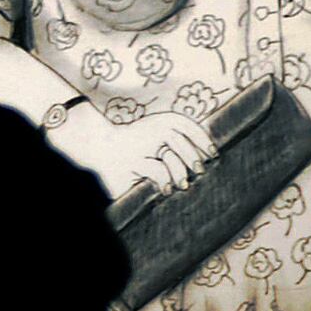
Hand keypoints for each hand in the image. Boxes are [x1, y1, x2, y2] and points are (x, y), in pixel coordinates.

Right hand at [47, 106, 213, 199]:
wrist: (97, 147)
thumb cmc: (130, 145)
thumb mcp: (153, 136)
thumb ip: (174, 142)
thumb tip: (204, 156)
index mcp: (159, 122)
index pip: (186, 125)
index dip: (202, 139)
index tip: (213, 154)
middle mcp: (151, 130)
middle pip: (180, 142)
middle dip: (192, 158)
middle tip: (199, 171)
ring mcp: (141, 147)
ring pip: (170, 158)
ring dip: (180, 173)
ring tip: (182, 185)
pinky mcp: (133, 163)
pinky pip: (156, 170)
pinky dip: (164, 181)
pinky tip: (165, 189)